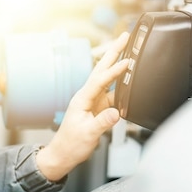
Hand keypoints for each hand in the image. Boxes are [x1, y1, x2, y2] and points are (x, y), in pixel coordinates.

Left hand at [36, 32, 129, 181]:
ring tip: (128, 50)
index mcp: (81, 100)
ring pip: (107, 79)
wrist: (62, 155)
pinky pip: (112, 93)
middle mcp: (86, 97)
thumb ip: (102, 123)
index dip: (113, 71)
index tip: (127, 61)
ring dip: (117, 64)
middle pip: (101, 70)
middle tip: (124, 37)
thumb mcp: (88, 134)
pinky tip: (128, 78)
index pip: (99, 80)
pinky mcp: (97, 108)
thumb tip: (116, 113)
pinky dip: (120, 84)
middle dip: (113, 53)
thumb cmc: (70, 144)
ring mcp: (92, 101)